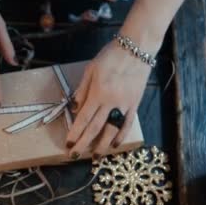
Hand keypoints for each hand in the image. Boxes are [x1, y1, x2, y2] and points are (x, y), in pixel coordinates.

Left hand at [65, 39, 153, 158]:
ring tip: (95, 156)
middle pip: (96, 128)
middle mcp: (112, 102)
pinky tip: (115, 144)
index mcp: (98, 93)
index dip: (76, 133)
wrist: (137, 48)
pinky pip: (127, 124)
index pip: (84, 118)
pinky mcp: (135, 104)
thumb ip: (82, 90)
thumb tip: (76, 110)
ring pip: (112, 130)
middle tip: (75, 156)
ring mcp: (125, 105)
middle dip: (84, 144)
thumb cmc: (110, 56)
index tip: (68, 144)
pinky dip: (121, 136)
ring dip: (103, 145)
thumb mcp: (90, 70)